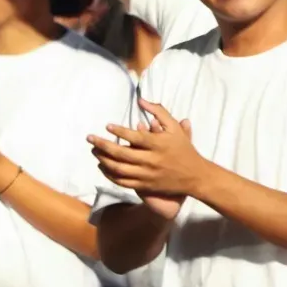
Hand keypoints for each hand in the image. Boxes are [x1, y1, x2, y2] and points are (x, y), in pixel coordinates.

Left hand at [88, 100, 201, 217]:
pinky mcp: (145, 186)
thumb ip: (159, 112)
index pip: (135, 137)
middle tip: (90, 138)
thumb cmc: (184, 149)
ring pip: (119, 169)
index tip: (107, 125)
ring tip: (94, 151)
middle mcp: (151, 160)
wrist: (195, 176)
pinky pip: (123, 182)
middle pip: (121, 154)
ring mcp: (147, 175)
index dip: (119, 131)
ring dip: (103, 160)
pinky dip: (109, 174)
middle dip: (102, 145)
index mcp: (159, 145)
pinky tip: (102, 166)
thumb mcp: (175, 128)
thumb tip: (140, 100)